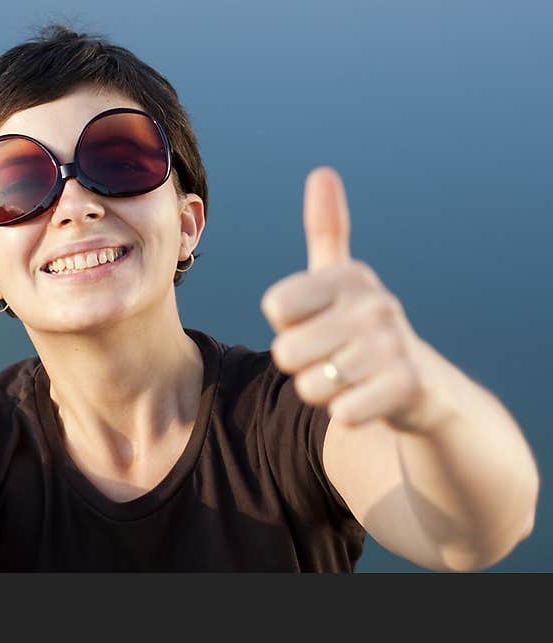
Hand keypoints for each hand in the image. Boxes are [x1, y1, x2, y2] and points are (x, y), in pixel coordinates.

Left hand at [260, 168, 429, 429]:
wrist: (424, 386)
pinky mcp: (406, 386)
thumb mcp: (343, 279)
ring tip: (351, 379)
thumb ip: (328, 231)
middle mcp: (373, 303)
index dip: (288, 326)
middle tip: (333, 358)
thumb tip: (322, 172)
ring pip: (309, 386)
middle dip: (302, 366)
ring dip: (322, 393)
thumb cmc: (364, 328)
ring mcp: (393, 344)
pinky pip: (342, 412)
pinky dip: (346, 414)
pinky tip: (366, 401)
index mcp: (349, 276)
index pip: (276, 308)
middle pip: (285, 352)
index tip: (316, 324)